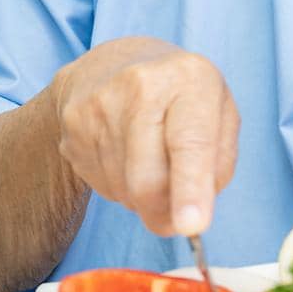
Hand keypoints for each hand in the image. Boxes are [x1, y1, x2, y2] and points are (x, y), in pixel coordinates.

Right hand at [50, 37, 239, 236]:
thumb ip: (219, 164)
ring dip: (141, 197)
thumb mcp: (219, 115)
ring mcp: (99, 103)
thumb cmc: (179, 98)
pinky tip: (124, 156)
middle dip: (163, 213)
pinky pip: (100, 184)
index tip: (192, 226)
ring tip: (148, 162)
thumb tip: (194, 215)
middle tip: (175, 221)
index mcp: (189, 78)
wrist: (111, 65)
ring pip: (124, 190)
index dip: (191, 188)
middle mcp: (141, 84)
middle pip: (149, 180)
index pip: (191, 142)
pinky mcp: (73, 124)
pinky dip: (118, 186)